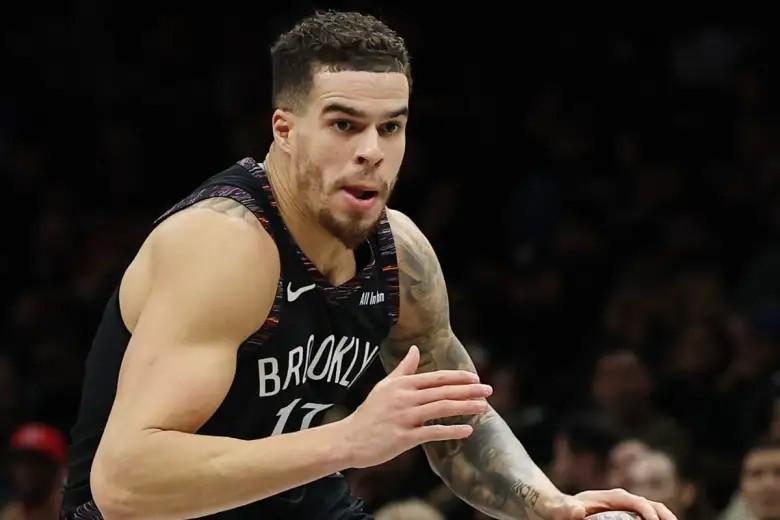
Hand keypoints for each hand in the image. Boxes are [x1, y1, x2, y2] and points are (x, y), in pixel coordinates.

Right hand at [341, 345, 492, 467]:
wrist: (350, 438)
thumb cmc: (369, 412)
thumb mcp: (385, 386)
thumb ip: (403, 369)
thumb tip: (415, 349)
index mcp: (402, 384)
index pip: (436, 378)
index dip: (457, 377)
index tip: (475, 378)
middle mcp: (405, 398)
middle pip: (443, 391)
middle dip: (468, 390)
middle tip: (489, 390)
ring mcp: (405, 417)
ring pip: (441, 409)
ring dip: (465, 407)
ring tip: (483, 408)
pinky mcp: (404, 437)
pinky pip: (432, 432)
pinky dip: (451, 431)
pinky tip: (467, 431)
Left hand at [544, 489, 676, 519]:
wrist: (559, 508)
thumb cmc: (560, 509)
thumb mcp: (561, 510)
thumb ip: (567, 510)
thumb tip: (576, 511)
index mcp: (610, 497)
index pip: (634, 500)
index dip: (646, 510)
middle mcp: (621, 499)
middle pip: (649, 504)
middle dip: (664, 514)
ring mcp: (626, 507)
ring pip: (653, 510)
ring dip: (665, 518)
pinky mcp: (627, 515)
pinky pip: (646, 517)